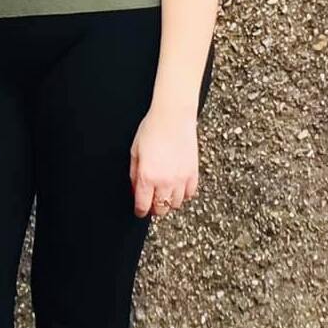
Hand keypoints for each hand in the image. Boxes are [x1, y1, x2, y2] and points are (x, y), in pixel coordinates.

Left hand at [129, 104, 199, 220]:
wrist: (173, 117)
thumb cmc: (151, 130)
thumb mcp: (134, 152)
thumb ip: (134, 174)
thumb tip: (135, 190)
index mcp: (147, 177)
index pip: (143, 206)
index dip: (140, 211)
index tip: (139, 209)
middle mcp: (165, 181)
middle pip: (161, 210)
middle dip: (154, 208)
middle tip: (151, 201)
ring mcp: (181, 179)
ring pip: (176, 204)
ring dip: (168, 201)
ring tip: (164, 192)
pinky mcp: (193, 173)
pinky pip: (189, 194)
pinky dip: (183, 194)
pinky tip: (177, 185)